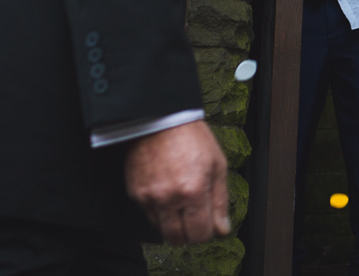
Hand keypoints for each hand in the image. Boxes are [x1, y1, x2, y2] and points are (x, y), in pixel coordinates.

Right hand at [124, 120, 229, 245]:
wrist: (161, 120)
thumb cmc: (192, 138)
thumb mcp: (217, 165)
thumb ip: (220, 201)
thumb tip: (222, 229)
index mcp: (193, 190)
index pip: (199, 234)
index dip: (207, 233)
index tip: (210, 224)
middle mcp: (169, 198)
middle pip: (177, 239)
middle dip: (189, 233)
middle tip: (195, 218)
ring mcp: (149, 198)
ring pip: (161, 230)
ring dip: (173, 223)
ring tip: (182, 202)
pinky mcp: (135, 194)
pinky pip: (148, 216)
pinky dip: (160, 212)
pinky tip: (168, 193)